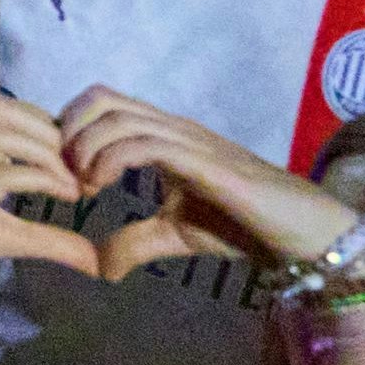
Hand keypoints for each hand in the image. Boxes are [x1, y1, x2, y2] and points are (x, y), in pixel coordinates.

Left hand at [58, 86, 364, 276]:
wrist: (299, 233)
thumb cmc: (244, 227)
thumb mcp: (175, 236)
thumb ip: (135, 243)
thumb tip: (99, 268)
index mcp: (161, 135)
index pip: (102, 105)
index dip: (70, 131)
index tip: (65, 174)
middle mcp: (171, 127)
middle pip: (100, 97)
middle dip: (68, 130)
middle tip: (67, 174)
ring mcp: (188, 139)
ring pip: (117, 116)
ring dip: (85, 148)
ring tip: (84, 185)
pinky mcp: (203, 160)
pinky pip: (144, 143)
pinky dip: (109, 159)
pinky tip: (101, 185)